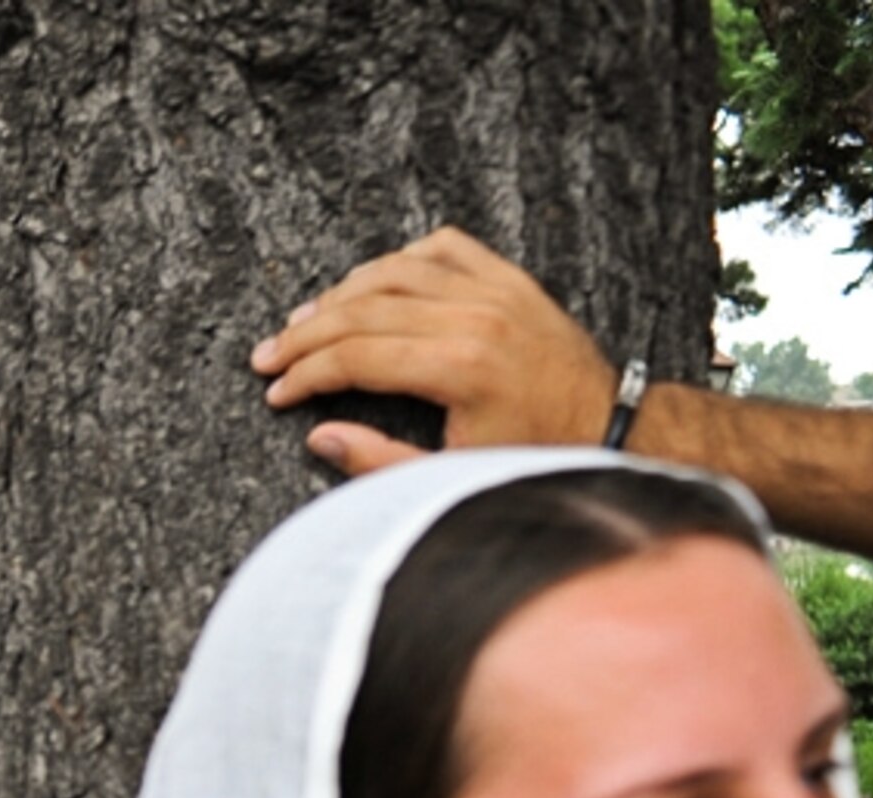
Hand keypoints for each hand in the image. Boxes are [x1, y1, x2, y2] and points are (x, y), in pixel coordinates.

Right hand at [250, 226, 621, 476]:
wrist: (604, 423)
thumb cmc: (532, 455)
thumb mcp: (452, 474)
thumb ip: (380, 461)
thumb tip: (320, 437)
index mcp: (460, 368)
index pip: (355, 357)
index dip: (305, 375)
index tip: (276, 392)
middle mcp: (475, 317)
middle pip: (363, 310)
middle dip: (304, 336)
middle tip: (267, 356)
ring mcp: (495, 289)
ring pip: (393, 271)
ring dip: (339, 294)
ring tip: (303, 321)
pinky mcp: (508, 278)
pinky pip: (442, 248)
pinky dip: (399, 260)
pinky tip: (370, 284)